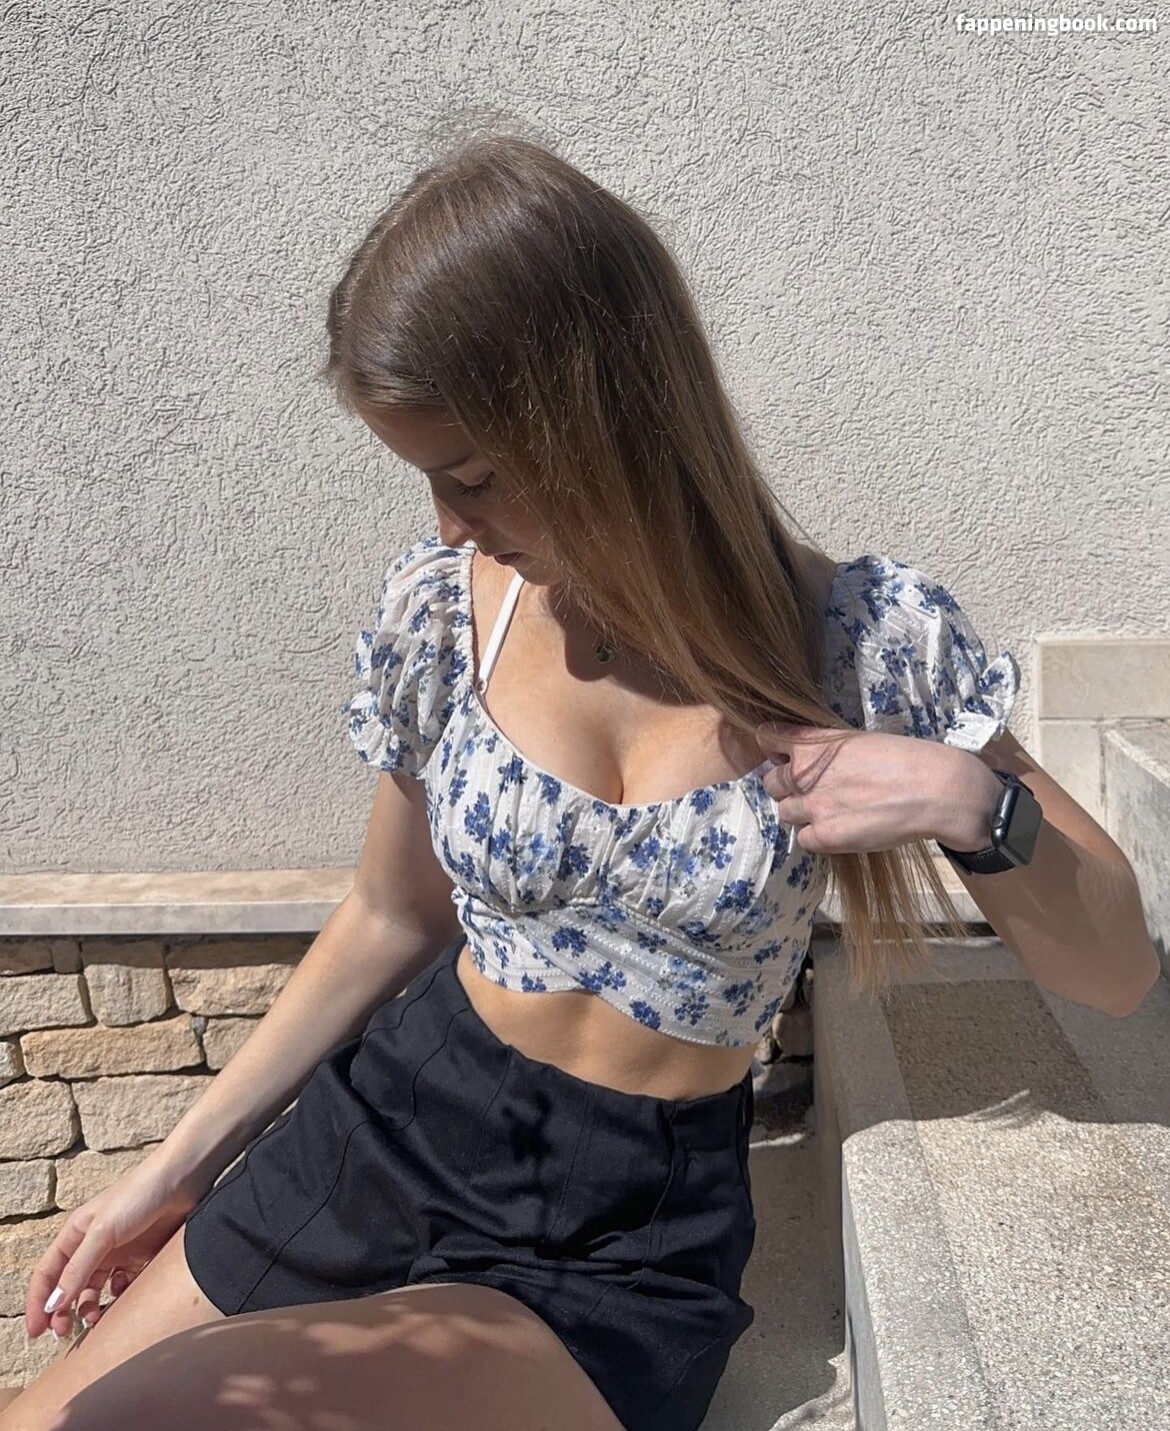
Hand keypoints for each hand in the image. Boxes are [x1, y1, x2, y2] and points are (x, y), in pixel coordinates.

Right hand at [25, 1147, 211, 1341]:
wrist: (183, 1179)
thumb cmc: (139, 1194)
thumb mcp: (103, 1232)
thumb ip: (79, 1268)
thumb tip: (54, 1304)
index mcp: (76, 1234)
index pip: (47, 1274)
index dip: (38, 1302)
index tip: (35, 1332)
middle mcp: (93, 1244)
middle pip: (69, 1286)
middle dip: (62, 1311)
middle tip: (64, 1333)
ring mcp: (118, 1251)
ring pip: (95, 1289)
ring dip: (90, 1307)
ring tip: (95, 1319)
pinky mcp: (141, 1256)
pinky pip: (123, 1285)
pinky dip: (119, 1294)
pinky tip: (123, 1291)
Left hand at [754, 721, 995, 855]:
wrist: (935, 789)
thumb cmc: (905, 759)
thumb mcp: (858, 740)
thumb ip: (826, 749)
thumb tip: (805, 760)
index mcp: (814, 743)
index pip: (767, 739)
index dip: (772, 750)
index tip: (780, 757)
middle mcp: (804, 772)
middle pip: (770, 782)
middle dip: (786, 787)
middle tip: (812, 790)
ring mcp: (812, 805)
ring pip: (784, 812)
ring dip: (802, 813)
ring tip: (831, 812)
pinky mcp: (824, 835)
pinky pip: (803, 839)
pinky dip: (818, 837)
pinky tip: (841, 829)